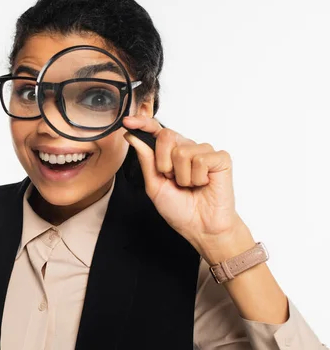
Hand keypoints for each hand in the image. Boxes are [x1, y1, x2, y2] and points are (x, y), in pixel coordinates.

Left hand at [123, 115, 254, 262]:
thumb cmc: (179, 209)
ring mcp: (204, 152)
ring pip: (182, 151)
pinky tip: (204, 184)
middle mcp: (187, 148)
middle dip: (163, 163)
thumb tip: (132, 136)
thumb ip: (145, 160)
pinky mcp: (220, 158)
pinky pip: (200, 159)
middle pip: (167, 136)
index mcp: (170, 153)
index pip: (156, 131)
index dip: (143, 123)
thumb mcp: (154, 185)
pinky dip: (197, 177)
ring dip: (182, 176)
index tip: (128, 121)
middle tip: (173, 180)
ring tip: (190, 186)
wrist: (200, 227)